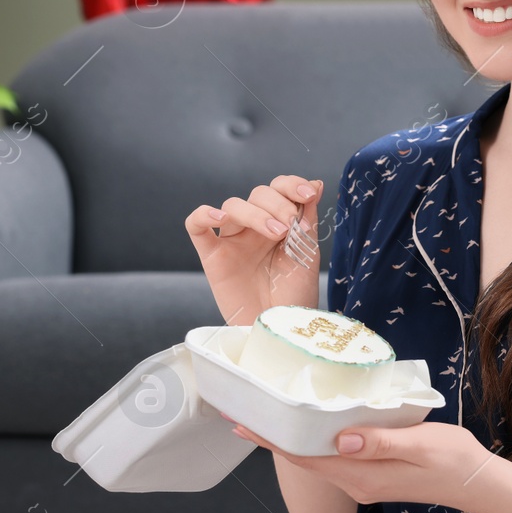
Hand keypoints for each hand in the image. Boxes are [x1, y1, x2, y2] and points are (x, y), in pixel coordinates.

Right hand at [185, 174, 324, 325]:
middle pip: (258, 194)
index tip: (309, 194)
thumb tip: (316, 183)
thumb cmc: (294, 296)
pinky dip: (203, 215)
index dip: (292, 185)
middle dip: (277, 204)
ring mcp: (232, 241)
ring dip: (255, 213)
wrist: (280, 329)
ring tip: (277, 233)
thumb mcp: (307, 253)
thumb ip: (307, 219)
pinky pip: (196, 226)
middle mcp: (254, 228)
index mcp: (279, 223)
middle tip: (290, 227)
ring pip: (232, 206)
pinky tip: (219, 218)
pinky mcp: (212, 257)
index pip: (279, 188)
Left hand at [224, 413, 492, 512]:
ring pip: (317, 459)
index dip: (272, 440)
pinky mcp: (373, 476)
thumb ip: (381, 441)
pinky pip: (334, 458)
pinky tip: (311, 425)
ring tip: (268, 415)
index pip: (305, 456)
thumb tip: (341, 439)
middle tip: (244, 412)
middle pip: (304, 458)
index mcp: (362, 476)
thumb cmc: (454, 459)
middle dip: (273, 437)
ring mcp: (363, 482)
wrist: (479, 483)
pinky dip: (315, 441)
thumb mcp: (420, 443)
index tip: (243, 424)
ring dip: (291, 438)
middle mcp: (356, 483)